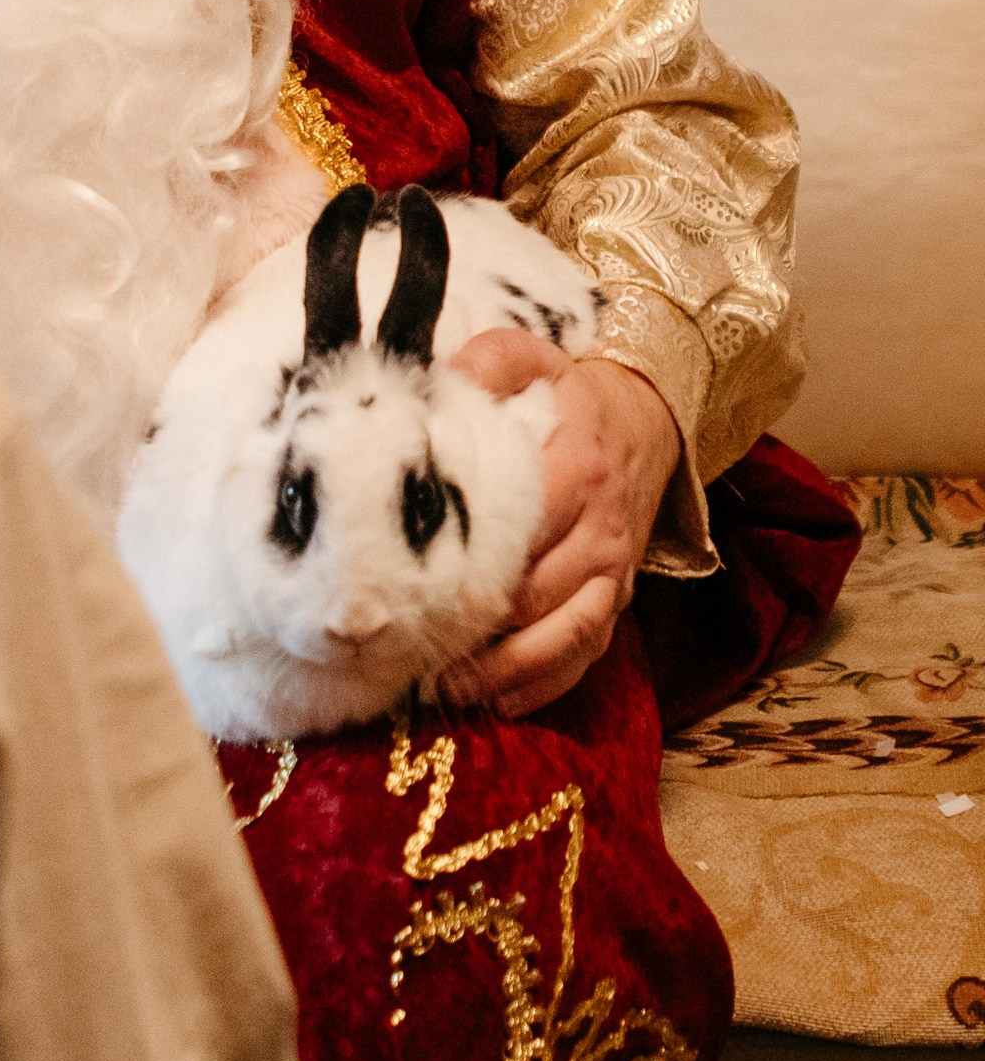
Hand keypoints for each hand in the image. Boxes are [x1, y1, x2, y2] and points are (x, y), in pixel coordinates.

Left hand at [439, 332, 681, 720]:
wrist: (647, 423)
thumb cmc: (571, 397)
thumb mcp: (535, 357)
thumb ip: (491, 361)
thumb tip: (444, 381)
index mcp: (577, 465)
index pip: (531, 519)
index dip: (478, 557)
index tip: (418, 579)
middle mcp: (600, 529)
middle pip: (541, 592)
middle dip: (480, 625)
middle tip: (412, 645)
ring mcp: (611, 572)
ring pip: (566, 636)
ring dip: (508, 669)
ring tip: (448, 686)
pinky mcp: (615, 601)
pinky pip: (586, 656)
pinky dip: (544, 686)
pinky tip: (496, 703)